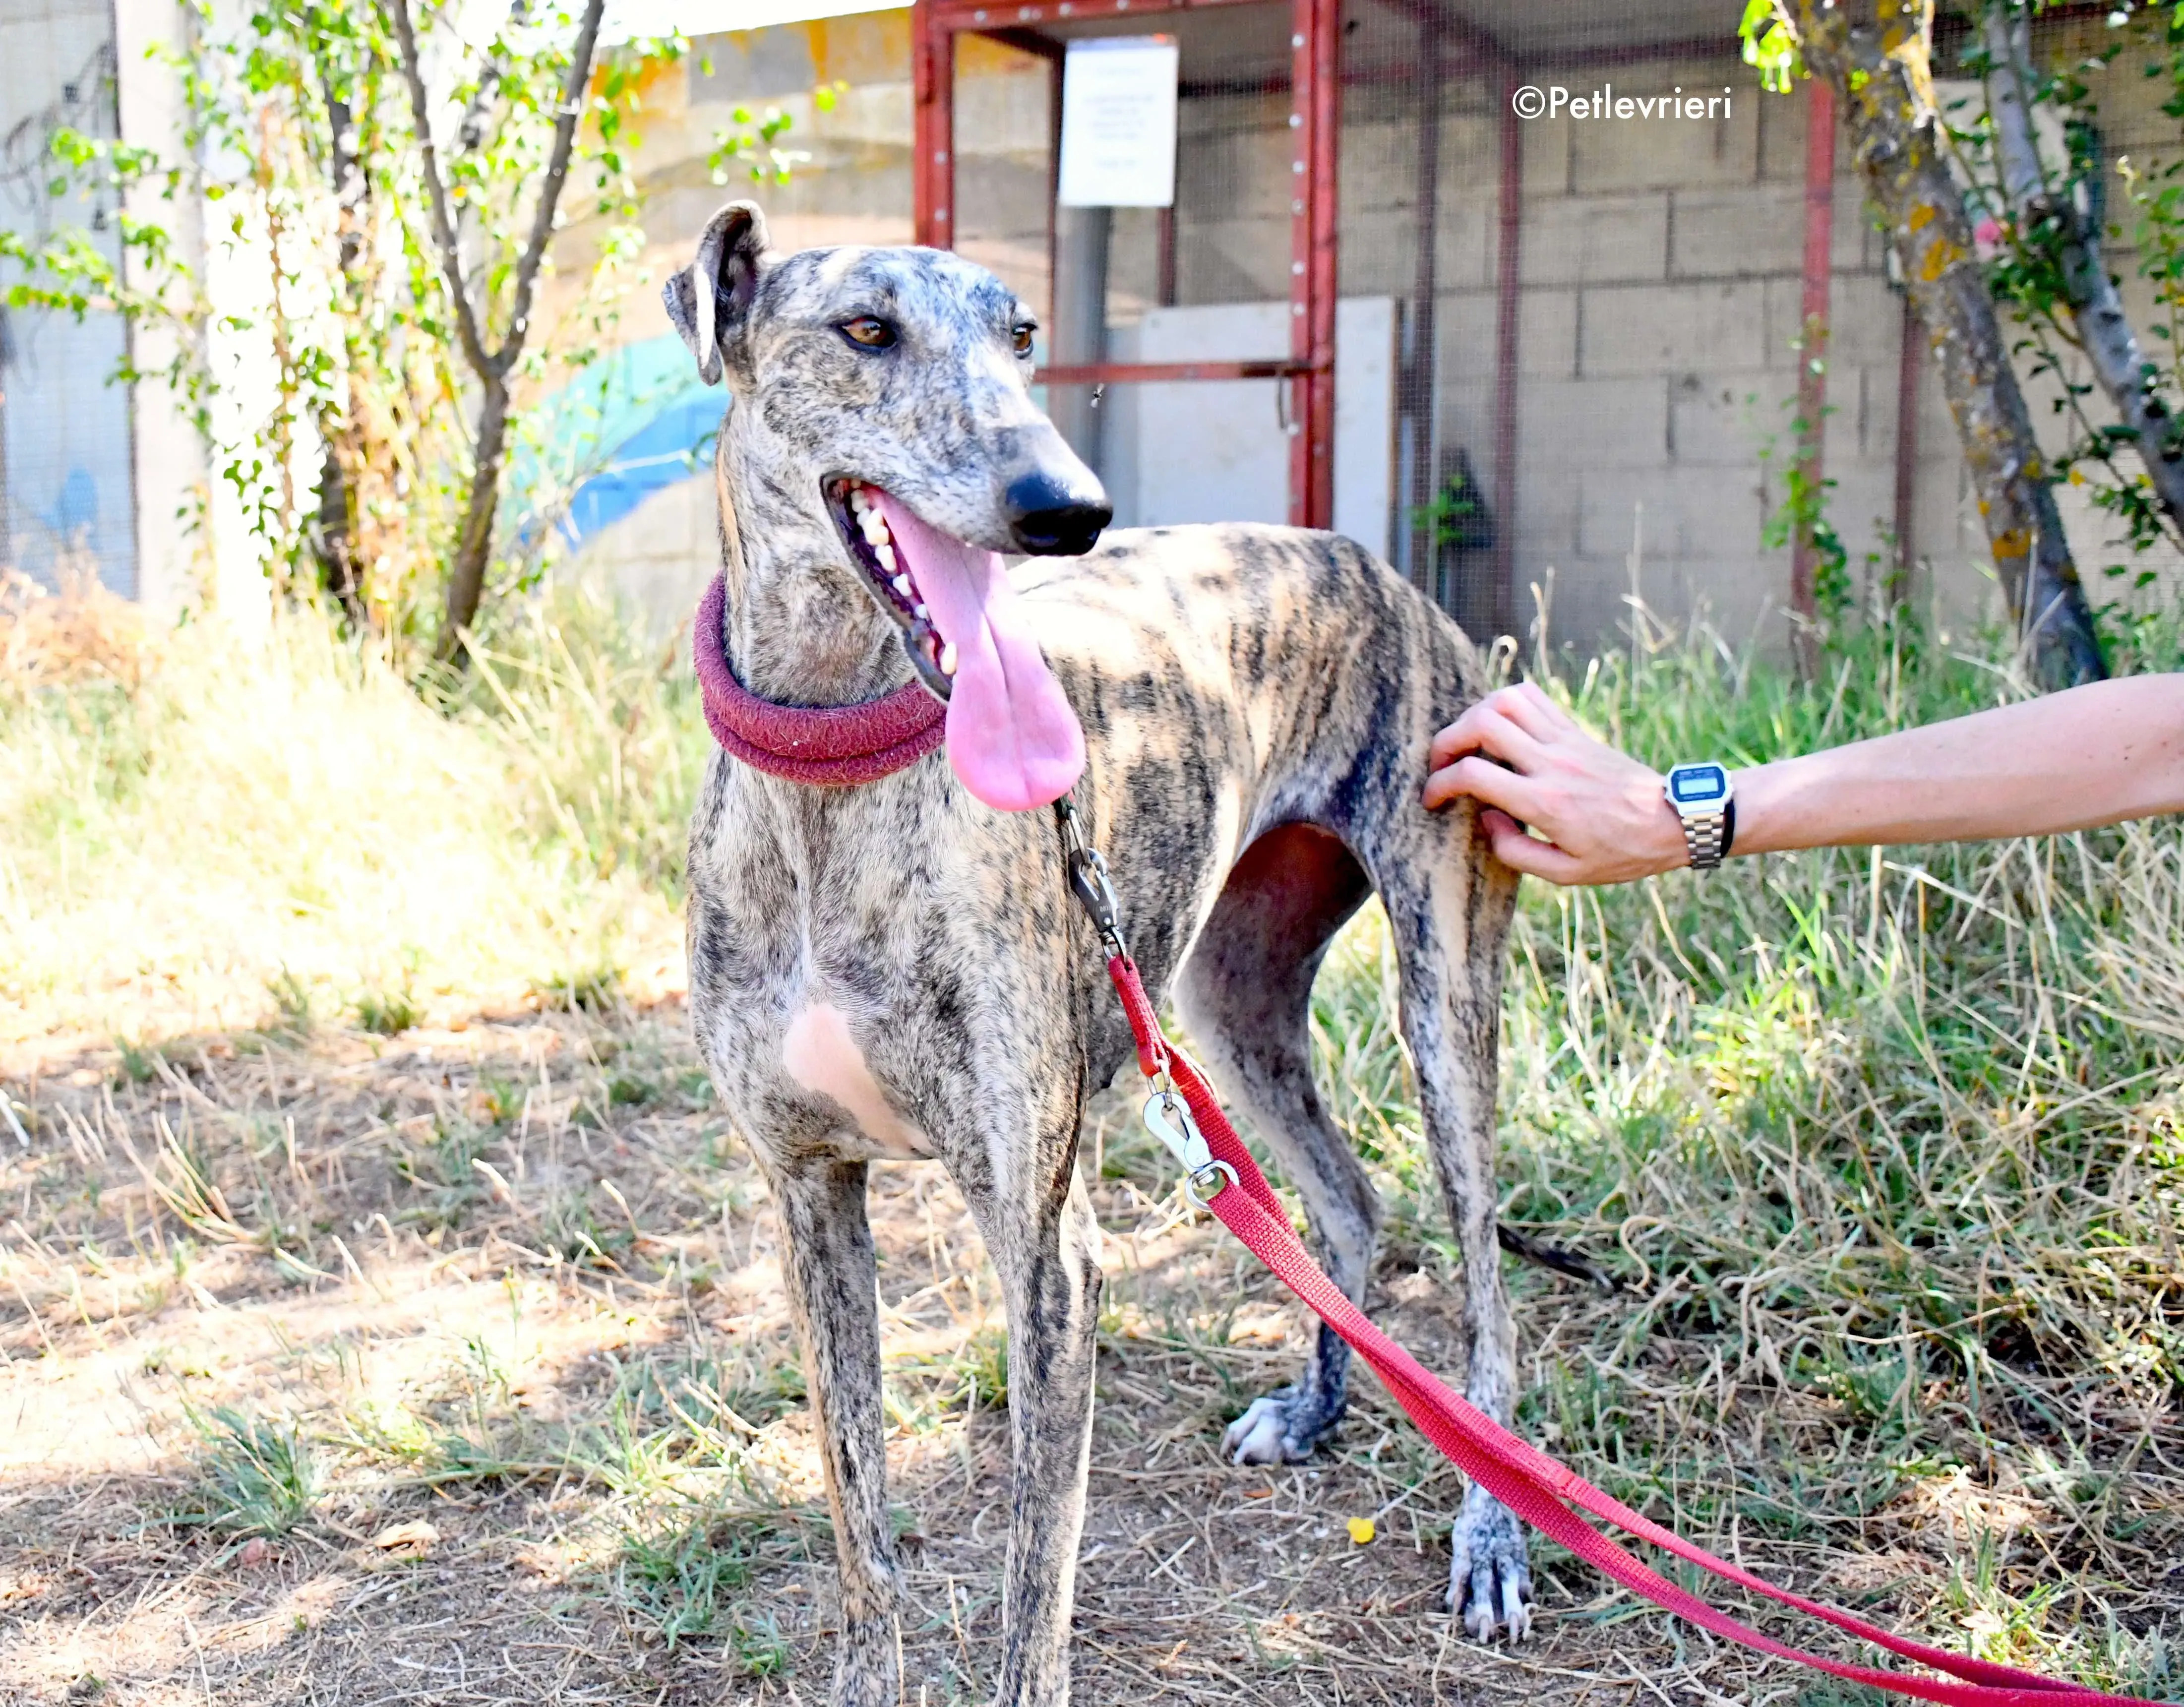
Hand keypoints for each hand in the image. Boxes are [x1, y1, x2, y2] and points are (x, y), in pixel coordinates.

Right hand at [1423, 683, 1689, 884]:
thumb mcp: (1566, 874)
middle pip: (1483, 722)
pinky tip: (1499, 725)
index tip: (1431, 799)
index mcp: (1545, 802)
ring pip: (1506, 699)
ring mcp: (1565, 741)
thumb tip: (1487, 819)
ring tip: (1467, 740)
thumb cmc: (1621, 852)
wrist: (1673, 821)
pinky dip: (1505, 702)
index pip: (1474, 774)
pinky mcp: (1576, 731)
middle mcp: (1551, 763)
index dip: (1440, 783)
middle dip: (1447, 739)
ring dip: (1474, 714)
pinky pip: (1533, 697)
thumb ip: (1515, 852)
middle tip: (1441, 763)